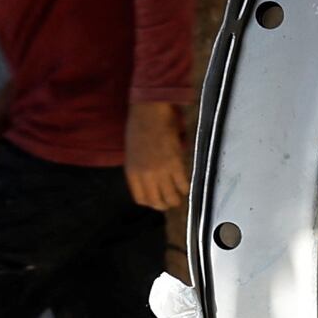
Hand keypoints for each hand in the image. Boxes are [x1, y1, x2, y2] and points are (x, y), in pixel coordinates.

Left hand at [123, 98, 191, 214]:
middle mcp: (145, 176)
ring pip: (172, 197)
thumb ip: (139, 170)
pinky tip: (186, 183)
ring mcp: (161, 171)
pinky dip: (185, 187)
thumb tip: (151, 182)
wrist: (149, 113)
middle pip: (157, 202)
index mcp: (132, 173)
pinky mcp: (175, 164)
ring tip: (180, 193)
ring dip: (177, 198)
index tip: (157, 200)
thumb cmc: (138, 128)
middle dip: (165, 204)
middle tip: (171, 199)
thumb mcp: (132, 153)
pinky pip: (183, 184)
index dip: (151, 203)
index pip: (141, 199)